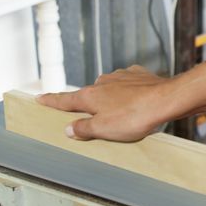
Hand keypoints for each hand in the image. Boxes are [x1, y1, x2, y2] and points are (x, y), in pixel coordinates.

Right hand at [37, 66, 176, 141]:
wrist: (166, 99)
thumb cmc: (135, 117)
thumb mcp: (104, 130)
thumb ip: (84, 129)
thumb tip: (68, 129)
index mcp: (90, 96)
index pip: (64, 100)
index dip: (51, 101)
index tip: (39, 98)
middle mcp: (102, 82)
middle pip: (89, 95)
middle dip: (90, 105)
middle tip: (95, 118)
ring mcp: (121, 76)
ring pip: (109, 89)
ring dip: (111, 99)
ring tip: (123, 115)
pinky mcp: (138, 75)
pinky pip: (128, 84)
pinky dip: (129, 92)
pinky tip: (137, 101)